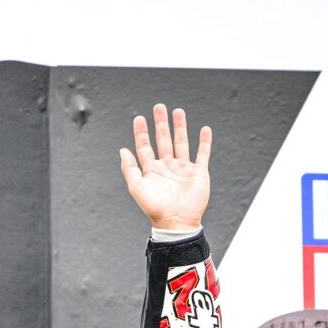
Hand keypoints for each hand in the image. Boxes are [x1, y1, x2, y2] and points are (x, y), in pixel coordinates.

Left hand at [119, 104, 211, 230]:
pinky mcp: (198, 172)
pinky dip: (205, 142)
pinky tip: (204, 130)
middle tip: (159, 107)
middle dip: (161, 124)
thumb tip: (122, 150)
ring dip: (180, 127)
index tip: (139, 118)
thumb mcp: (136, 187)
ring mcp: (183, 169)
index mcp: (152, 170)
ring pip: (181, 142)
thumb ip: (129, 168)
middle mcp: (167, 167)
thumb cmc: (154, 207)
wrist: (176, 221)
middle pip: (163, 140)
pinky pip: (203, 154)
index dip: (141, 133)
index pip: (145, 147)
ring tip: (177, 111)